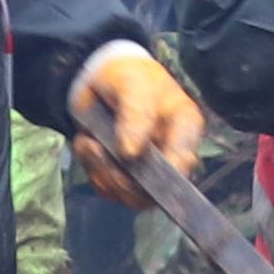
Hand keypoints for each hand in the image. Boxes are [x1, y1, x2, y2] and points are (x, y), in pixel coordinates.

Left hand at [64, 38, 206, 205]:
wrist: (100, 82)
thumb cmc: (128, 78)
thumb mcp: (133, 85)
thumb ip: (137, 114)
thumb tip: (132, 153)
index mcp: (185, 128)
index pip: (184, 159)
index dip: (161, 169)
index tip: (129, 156)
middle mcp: (172, 156)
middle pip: (155, 189)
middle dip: (120, 175)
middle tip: (94, 147)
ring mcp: (150, 171)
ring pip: (129, 195)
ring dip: (101, 171)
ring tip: (88, 142)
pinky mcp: (125, 179)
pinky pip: (108, 190)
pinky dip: (92, 170)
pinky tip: (88, 146)